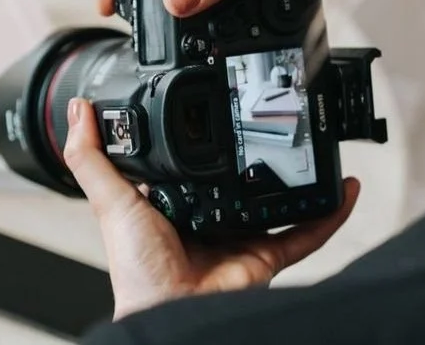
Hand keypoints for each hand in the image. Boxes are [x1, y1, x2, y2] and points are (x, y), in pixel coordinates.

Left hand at [63, 98, 360, 319]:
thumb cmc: (137, 271)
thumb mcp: (110, 200)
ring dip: (300, 179)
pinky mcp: (266, 257)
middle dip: (260, 157)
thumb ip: (92, 157)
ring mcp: (241, 238)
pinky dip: (329, 214)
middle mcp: (210, 218)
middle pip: (240, 182)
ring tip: (317, 146)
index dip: (206, 141)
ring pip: (278, 204)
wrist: (167, 312)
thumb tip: (79, 112)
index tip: (220, 112)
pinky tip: (344, 188)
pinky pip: (306, 233)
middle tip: (277, 124)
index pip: (194, 165)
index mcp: (174, 203)